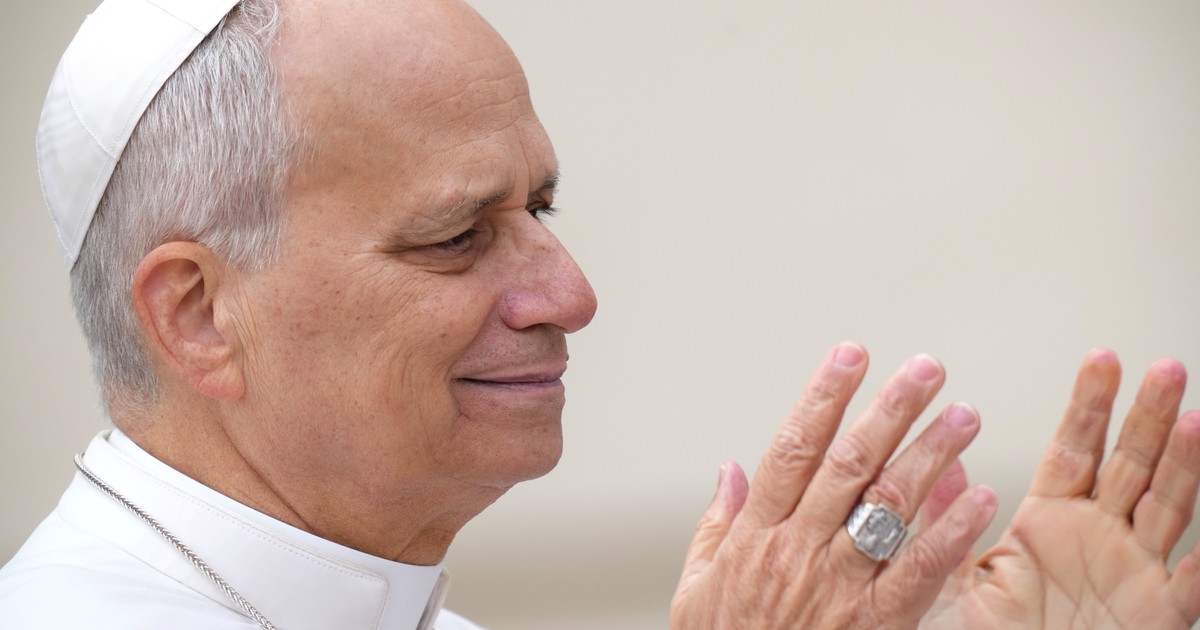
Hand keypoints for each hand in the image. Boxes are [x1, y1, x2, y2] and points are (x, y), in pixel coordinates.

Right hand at [671, 343, 998, 628]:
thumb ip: (715, 525)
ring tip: (963, 414)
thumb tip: (729, 470)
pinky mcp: (876, 623)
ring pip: (889, 505)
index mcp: (756, 535)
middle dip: (891, 408)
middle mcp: (799, 549)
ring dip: (931, 454)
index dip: (822, 396)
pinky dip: (952, 531)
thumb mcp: (695, 589)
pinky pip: (920, 570)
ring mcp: (839, 586)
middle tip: (926, 369)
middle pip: (849, 463)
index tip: (849, 356)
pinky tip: (980, 496)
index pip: (792, 447)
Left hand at [920, 349, 1199, 628]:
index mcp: (1047, 523)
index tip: (1102, 360)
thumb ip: (946, 522)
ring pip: (1166, 507)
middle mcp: (1095, 538)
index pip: (1074, 450)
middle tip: (1164, 369)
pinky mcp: (1157, 615)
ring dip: (1184, 464)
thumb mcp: (955, 580)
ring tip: (1193, 419)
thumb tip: (938, 466)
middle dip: (1147, 418)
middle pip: (1129, 466)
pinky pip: (1193, 584)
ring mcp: (1132, 573)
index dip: (1090, 406)